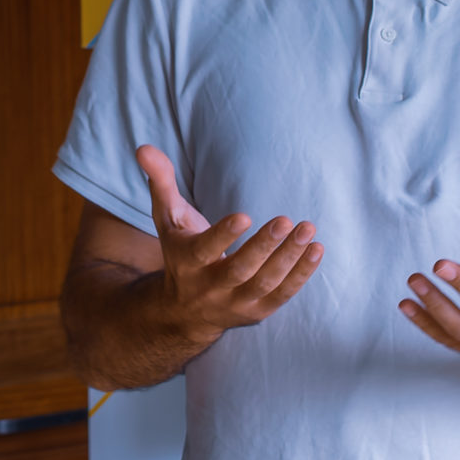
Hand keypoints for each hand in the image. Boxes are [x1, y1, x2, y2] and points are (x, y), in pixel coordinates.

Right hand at [137, 144, 322, 336]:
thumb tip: (143, 148)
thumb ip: (160, 182)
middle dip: (264, 247)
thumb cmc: (179, 252)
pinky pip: (282, 295)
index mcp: (187, 262)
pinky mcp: (256, 312)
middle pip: (239, 270)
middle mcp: (210, 288)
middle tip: (288, 220)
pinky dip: (301, 274)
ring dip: (289, 258)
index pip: (205, 250)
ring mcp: (235, 304)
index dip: (224, 235)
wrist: (183, 311)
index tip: (245, 215)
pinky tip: (316, 250)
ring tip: (308, 230)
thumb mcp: (166, 218)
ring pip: (264, 283)